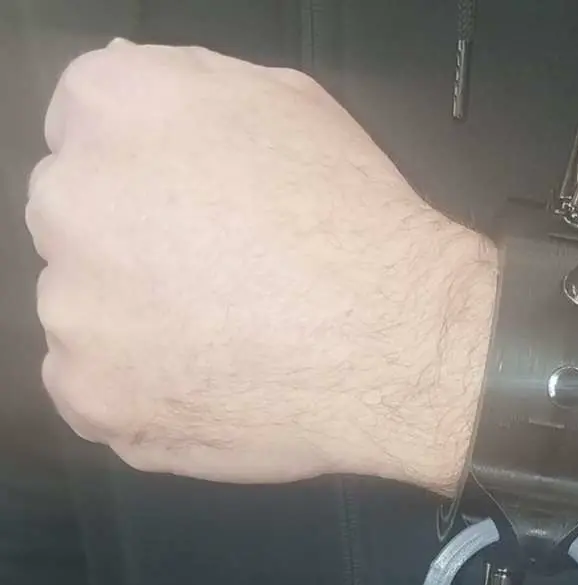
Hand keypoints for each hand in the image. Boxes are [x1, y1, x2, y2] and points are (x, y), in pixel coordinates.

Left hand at [26, 40, 495, 488]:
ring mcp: (72, 308)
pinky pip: (95, 392)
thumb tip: (138, 88)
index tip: (194, 216)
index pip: (86, 132)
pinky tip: (210, 390)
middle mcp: (71, 200)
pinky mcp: (90, 395)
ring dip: (136, 326)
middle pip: (77, 222)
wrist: (398, 344)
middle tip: (219, 284)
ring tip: (226, 346)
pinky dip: (141, 396)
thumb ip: (193, 89)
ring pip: (85, 313)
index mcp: (115, 108)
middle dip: (133, 248)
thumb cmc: (357, 227)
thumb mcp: (289, 106)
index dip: (148, 178)